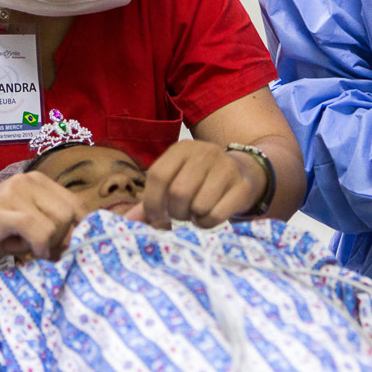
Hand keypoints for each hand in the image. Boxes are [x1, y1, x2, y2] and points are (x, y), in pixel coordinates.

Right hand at [0, 172, 88, 262]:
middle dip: (63, 239)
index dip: (78, 229)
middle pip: (71, 213)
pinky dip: (40, 246)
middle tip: (44, 252)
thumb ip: (50, 227)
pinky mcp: (3, 211)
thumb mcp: (24, 224)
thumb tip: (78, 244)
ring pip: (58, 222)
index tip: (65, 248)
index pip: (77, 204)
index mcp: (38, 182)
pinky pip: (39, 230)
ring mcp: (16, 193)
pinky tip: (27, 252)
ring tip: (29, 250)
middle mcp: (30, 181)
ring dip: (50, 244)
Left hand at [129, 140, 263, 228]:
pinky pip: (217, 214)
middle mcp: (205, 152)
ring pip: (199, 205)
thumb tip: (127, 222)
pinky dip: (208, 223)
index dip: (153, 201)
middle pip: (178, 191)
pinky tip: (210, 216)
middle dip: (176, 212)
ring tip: (197, 212)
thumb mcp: (176, 181)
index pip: (158, 175)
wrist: (244, 171)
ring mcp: (226, 167)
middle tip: (181, 215)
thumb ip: (151, 200)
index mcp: (182, 149)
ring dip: (194, 218)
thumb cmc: (200, 180)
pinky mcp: (242, 185)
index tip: (157, 216)